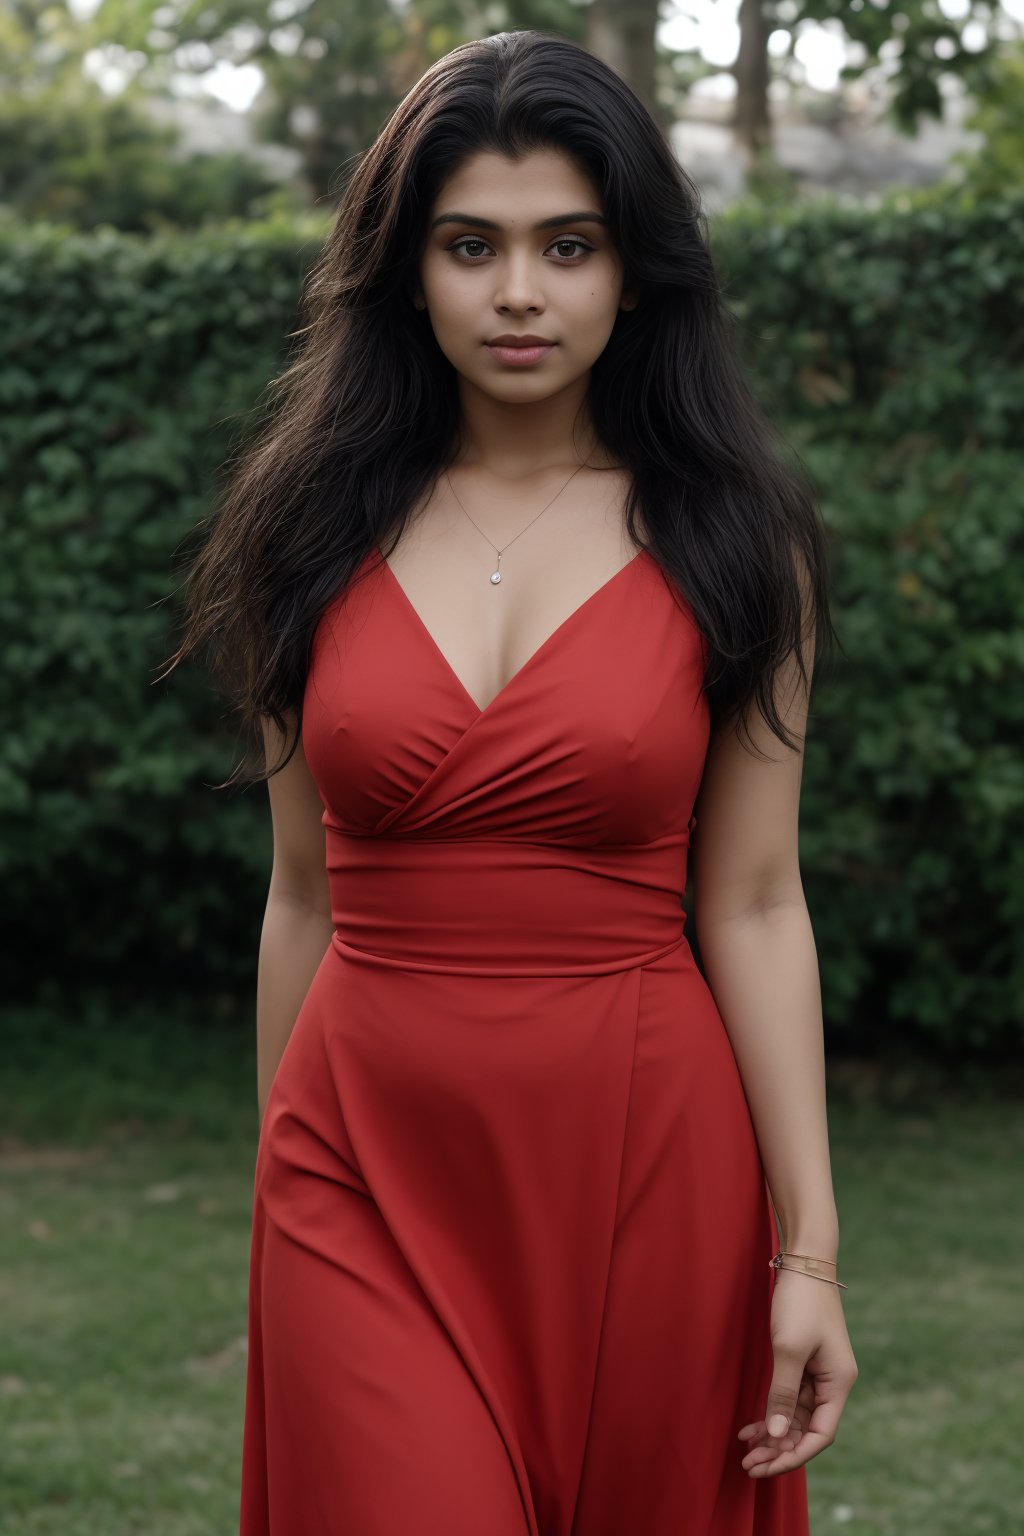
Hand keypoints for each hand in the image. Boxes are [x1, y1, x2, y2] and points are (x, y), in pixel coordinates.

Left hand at [737, 1265, 857, 1478]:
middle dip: (780, 1450)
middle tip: (748, 1466)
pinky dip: (772, 1413)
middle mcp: (833, 1383)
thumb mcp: (788, 1349)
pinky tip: (750, 1427)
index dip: (793, 1455)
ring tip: (745, 1451)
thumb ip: (784, 1395)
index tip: (765, 1466)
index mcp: (839, 1383)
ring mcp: (819, 1374)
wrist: (804, 1261)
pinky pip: (790, 1399)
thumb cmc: (800, 1302)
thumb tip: (780, 1437)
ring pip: (796, 1418)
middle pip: (808, 1430)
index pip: (820, 1435)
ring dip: (773, 1435)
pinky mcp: (804, 1363)